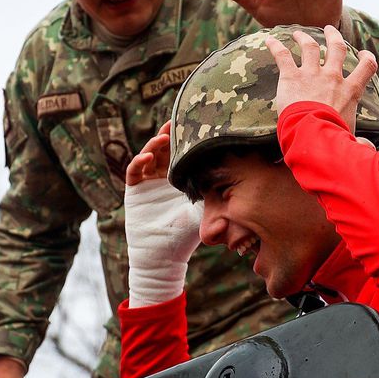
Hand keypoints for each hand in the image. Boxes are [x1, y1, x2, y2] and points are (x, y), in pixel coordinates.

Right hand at [125, 121, 202, 306]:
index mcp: (182, 179)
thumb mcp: (206, 209)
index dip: (189, 141)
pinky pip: (134, 171)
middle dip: (172, 135)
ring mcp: (148, 183)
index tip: (198, 125)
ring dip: (156, 143)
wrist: (164, 257)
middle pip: (166, 149)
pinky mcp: (134, 191)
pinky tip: (149, 156)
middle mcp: (164, 178)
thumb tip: (244, 179)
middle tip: (179, 121)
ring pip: (150, 155)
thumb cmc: (187, 236)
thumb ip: (218, 194)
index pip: (184, 154)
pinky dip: (140, 162)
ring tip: (164, 136)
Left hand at [264, 25, 377, 133]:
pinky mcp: (291, 77)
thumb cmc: (334, 140)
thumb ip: (360, 141)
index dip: (367, 58)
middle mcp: (333, 78)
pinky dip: (275, 46)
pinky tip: (269, 40)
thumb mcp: (353, 138)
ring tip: (298, 33)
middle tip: (330, 30)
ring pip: (311, 47)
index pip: (366, 68)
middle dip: (334, 37)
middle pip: (337, 48)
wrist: (314, 136)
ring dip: (305, 37)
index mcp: (350, 91)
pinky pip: (283, 56)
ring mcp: (312, 75)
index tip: (365, 54)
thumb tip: (366, 149)